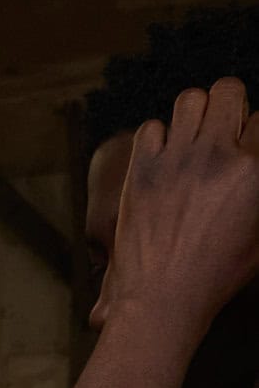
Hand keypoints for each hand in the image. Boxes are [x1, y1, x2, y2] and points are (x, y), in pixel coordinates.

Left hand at [97, 77, 258, 339]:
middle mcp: (217, 155)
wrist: (163, 297)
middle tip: (221, 133)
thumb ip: (258, 187)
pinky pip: (150, 127)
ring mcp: (176, 159)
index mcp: (255, 169)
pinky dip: (157, 138)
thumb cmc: (217, 272)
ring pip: (190, 99)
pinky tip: (162, 160)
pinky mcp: (141, 169)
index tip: (244, 149)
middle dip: (228, 106)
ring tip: (192, 140)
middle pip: (228, 90)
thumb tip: (249, 163)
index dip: (253, 133)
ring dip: (194, 114)